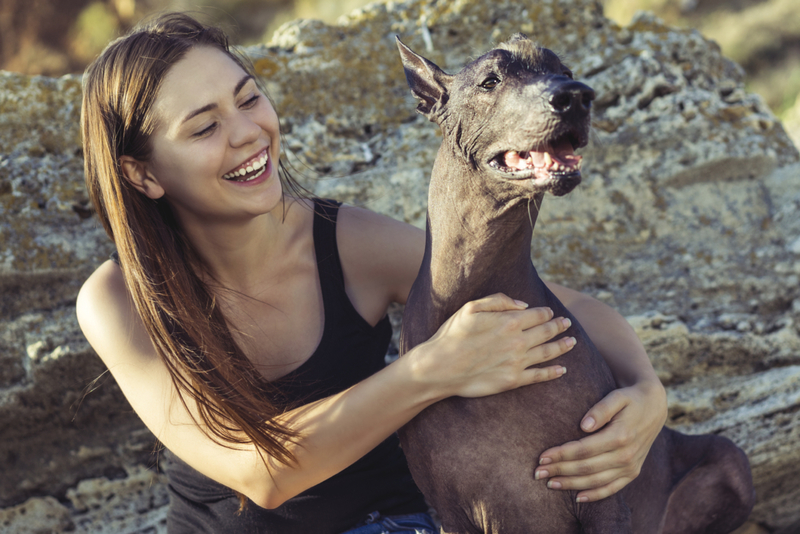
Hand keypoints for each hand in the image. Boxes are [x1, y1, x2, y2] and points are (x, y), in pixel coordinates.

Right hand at [413, 293, 574, 399]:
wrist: (441, 367)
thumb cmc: (452, 335)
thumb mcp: (471, 307)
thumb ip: (499, 301)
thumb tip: (524, 305)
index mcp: (509, 322)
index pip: (537, 315)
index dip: (546, 313)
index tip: (551, 313)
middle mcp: (518, 342)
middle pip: (547, 332)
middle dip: (559, 327)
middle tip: (567, 324)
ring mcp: (517, 363)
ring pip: (547, 353)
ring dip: (562, 347)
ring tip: (572, 342)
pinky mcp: (513, 380)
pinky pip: (539, 376)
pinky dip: (553, 372)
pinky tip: (562, 370)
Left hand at [533, 379, 666, 501]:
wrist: (654, 407)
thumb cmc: (630, 399)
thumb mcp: (617, 397)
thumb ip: (601, 409)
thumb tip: (584, 426)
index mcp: (620, 436)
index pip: (583, 449)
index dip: (561, 454)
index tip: (542, 456)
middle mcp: (626, 455)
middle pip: (586, 467)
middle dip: (559, 471)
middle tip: (537, 473)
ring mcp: (630, 467)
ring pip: (595, 481)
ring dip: (571, 484)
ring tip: (550, 484)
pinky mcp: (633, 473)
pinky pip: (612, 489)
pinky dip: (595, 495)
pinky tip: (577, 498)